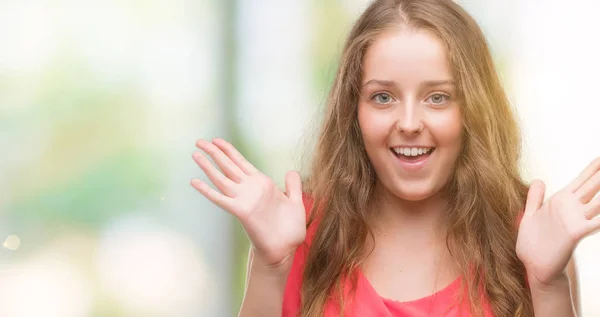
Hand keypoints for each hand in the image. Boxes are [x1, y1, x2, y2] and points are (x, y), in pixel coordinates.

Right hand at [191, 138, 306, 268]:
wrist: (286, 250)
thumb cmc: (291, 230)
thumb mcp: (296, 203)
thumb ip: (293, 187)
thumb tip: (291, 171)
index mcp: (262, 184)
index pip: (241, 163)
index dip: (229, 151)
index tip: (216, 140)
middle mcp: (250, 189)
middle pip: (228, 166)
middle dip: (214, 153)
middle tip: (199, 141)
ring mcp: (244, 199)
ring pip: (222, 178)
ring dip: (208, 166)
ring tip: (195, 154)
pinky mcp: (240, 212)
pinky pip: (220, 199)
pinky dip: (207, 190)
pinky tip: (194, 182)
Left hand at [516, 158, 599, 286]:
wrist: (534, 267)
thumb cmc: (533, 244)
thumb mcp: (529, 215)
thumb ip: (535, 198)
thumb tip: (539, 180)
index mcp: (561, 201)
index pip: (581, 180)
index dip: (592, 168)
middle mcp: (572, 208)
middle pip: (594, 186)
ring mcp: (576, 219)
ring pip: (599, 201)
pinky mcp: (576, 232)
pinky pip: (596, 221)